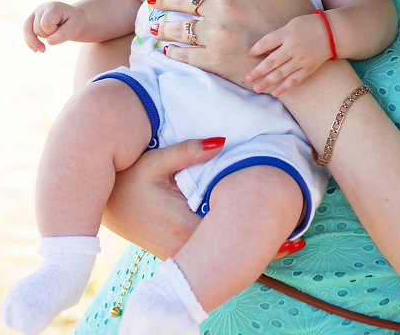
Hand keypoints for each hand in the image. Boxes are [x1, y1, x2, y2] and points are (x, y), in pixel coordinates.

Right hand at [23, 1, 86, 51]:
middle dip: (47, 36)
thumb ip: (63, 35)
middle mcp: (41, 8)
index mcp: (53, 7)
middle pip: (37, 29)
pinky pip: (25, 33)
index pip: (45, 24)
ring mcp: (34, 14)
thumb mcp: (74, 28)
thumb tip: (48, 42)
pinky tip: (35, 50)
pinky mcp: (31, 21)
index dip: (52, 32)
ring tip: (44, 49)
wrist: (73, 19)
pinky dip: (30, 43)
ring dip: (38, 41)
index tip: (62, 29)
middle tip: (58, 32)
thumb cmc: (75, 23)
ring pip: (28, 32)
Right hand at [102, 136, 307, 261]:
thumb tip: (222, 140)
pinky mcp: (175, 255)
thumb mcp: (157, 160)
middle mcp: (182, 247)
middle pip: (229, 253)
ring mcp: (177, 255)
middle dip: (262, 249)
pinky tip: (252, 243)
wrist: (103, 202)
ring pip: (219, 259)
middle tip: (296, 240)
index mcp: (182, 225)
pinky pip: (208, 258)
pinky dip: (231, 251)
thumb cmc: (129, 179)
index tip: (288, 231)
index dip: (259, 236)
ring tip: (284, 243)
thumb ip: (190, 151)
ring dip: (248, 252)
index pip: (229, 236)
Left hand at [151, 0, 315, 86]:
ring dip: (163, 27)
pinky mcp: (217, 60)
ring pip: (179, 27)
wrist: (304, 57)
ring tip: (154, 28)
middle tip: (154, 1)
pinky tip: (168, 49)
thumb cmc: (297, 17)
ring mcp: (218, 34)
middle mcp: (224, 5)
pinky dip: (173, 52)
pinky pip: (186, 54)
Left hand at [246, 13, 330, 95]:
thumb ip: (278, 36)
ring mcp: (301, 60)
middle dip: (258, 71)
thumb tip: (263, 50)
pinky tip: (274, 93)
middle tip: (247, 78)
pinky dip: (284, 87)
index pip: (267, 42)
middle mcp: (293, 47)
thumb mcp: (291, 25)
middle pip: (271, 61)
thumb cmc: (309, 26)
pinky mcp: (308, 68)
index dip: (257, 49)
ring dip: (267, 82)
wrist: (333, 33)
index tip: (250, 54)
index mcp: (287, 33)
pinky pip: (294, 80)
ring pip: (281, 73)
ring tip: (256, 88)